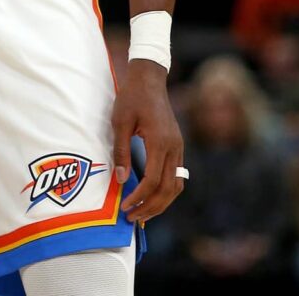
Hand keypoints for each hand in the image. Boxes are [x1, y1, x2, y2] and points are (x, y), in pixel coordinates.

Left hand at [113, 59, 183, 223]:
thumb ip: (121, 152)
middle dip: (150, 207)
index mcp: (160, 141)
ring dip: (160, 203)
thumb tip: (120, 180)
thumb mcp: (120, 122)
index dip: (139, 197)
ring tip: (142, 214)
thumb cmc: (131, 98)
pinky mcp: (177, 147)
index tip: (125, 208)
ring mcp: (178, 148)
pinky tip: (152, 198)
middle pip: (168, 188)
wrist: (149, 79)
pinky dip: (166, 192)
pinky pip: (176, 176)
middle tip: (132, 219)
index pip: (153, 180)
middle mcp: (174, 148)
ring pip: (176, 185)